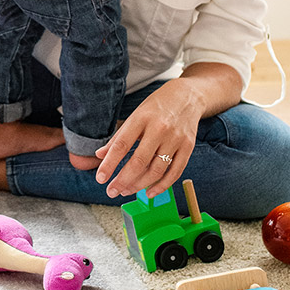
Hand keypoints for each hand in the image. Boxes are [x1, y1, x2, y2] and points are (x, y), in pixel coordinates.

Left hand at [95, 79, 201, 197]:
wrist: (188, 96)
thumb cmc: (157, 107)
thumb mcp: (135, 115)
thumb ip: (118, 137)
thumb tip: (100, 155)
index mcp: (142, 118)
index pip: (122, 145)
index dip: (109, 164)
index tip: (100, 178)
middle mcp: (160, 128)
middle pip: (139, 161)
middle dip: (123, 180)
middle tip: (112, 191)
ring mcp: (176, 138)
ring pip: (156, 170)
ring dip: (139, 185)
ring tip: (126, 190)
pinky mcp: (188, 147)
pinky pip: (175, 172)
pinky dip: (162, 186)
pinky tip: (149, 192)